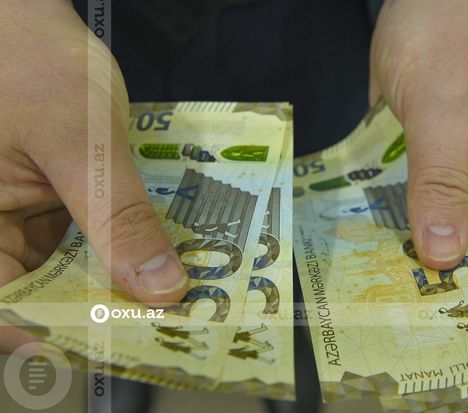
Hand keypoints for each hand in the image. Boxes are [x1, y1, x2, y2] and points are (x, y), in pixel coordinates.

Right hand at [0, 0, 188, 352]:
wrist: (28, 14)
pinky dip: (116, 245)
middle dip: (95, 307)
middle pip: (36, 291)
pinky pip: (80, 237)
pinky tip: (154, 251)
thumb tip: (159, 287)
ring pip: (65, 268)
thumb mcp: (80, 143)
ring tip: (166, 292)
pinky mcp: (46, 199)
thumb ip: (118, 218)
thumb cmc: (31, 60)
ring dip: (113, 277)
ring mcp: (17, 214)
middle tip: (157, 323)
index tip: (105, 346)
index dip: (42, 334)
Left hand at [370, 0, 467, 269]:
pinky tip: (383, 250)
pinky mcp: (437, 162)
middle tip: (431, 312)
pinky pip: (424, 199)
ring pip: (455, 219)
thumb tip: (444, 255)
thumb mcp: (444, 113)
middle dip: (465, 266)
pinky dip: (407, 219)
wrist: (419, 4)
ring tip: (403, 292)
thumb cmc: (447, 41)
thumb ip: (443, 181)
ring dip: (430, 246)